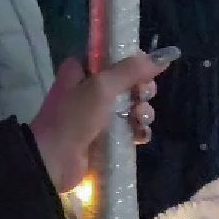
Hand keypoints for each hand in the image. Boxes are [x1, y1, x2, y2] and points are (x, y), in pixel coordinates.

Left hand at [31, 49, 176, 193]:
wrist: (54, 162)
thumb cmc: (74, 118)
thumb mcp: (101, 87)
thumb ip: (131, 70)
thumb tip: (164, 57)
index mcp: (82, 69)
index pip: (116, 56)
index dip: (134, 62)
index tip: (145, 72)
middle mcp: (90, 88)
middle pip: (129, 81)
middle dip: (142, 89)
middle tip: (141, 97)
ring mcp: (98, 113)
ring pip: (133, 105)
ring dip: (143, 111)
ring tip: (140, 119)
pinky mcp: (106, 136)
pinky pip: (131, 128)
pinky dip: (138, 130)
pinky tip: (139, 135)